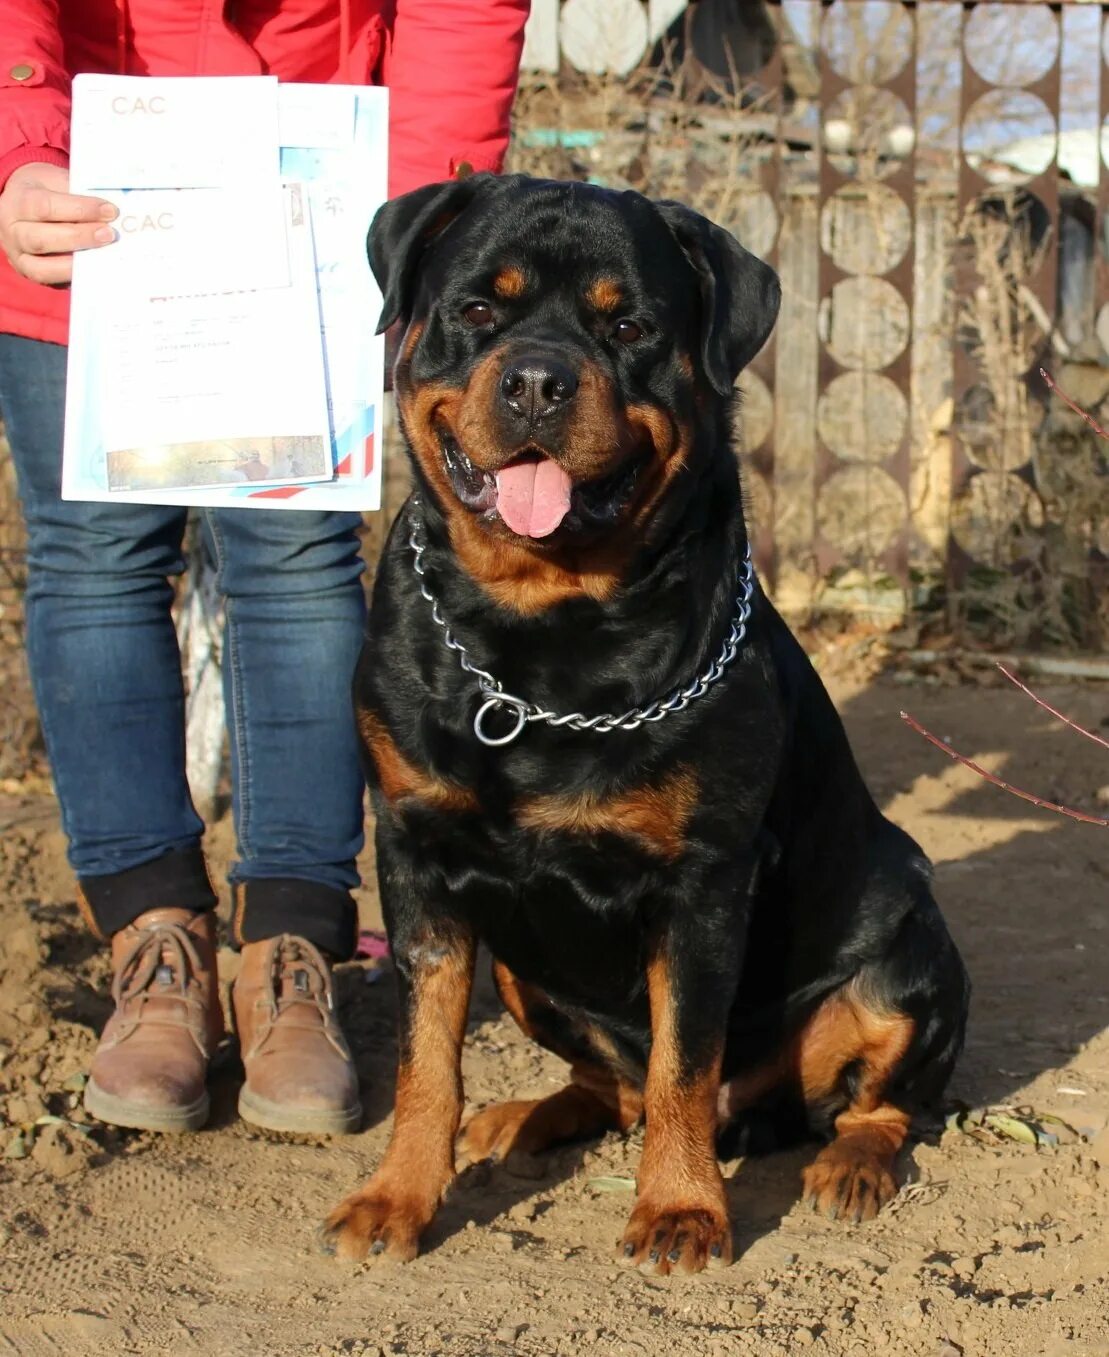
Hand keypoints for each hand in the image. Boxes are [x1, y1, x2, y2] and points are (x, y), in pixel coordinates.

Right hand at [0, 162, 117, 285]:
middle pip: (42, 239)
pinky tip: (93, 268)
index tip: (109, 210)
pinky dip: (72, 276)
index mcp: (18, 200)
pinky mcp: (29, 272)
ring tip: (104, 252)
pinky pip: (49, 279)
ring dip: (77, 261)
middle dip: (80, 237)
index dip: (80, 209)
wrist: (23, 206)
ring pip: (43, 265)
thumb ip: (77, 193)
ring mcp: (18, 255)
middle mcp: (12, 230)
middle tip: (110, 234)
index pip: (45, 206)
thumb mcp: (56, 181)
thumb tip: (109, 210)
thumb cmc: (46, 191)